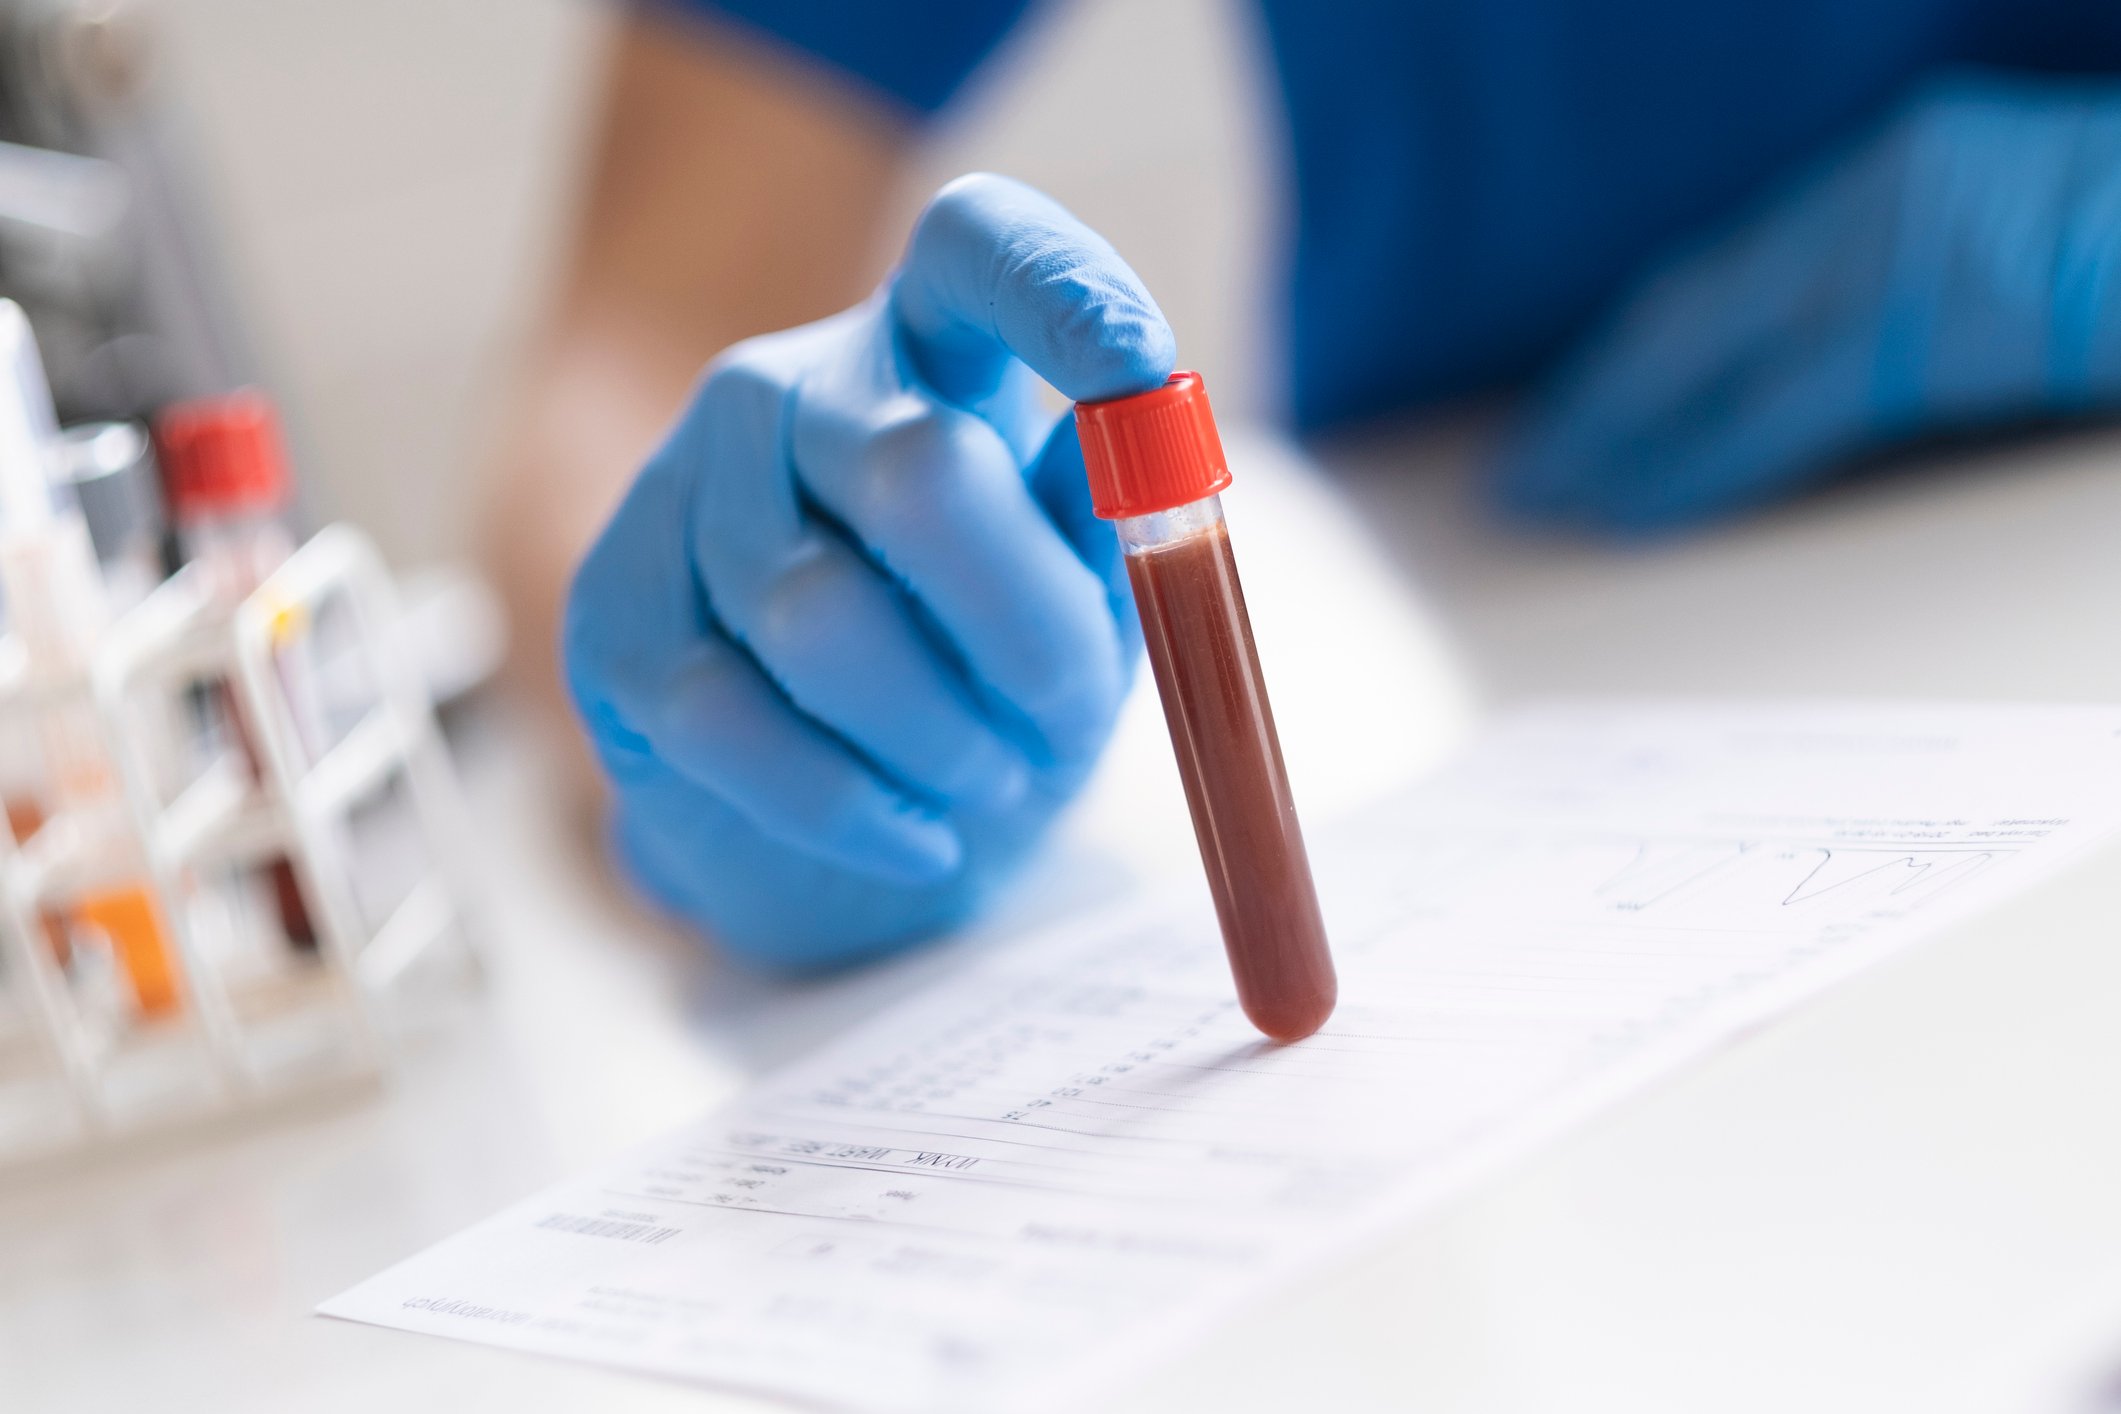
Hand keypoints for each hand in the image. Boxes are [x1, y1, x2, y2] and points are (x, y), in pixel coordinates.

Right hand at [564, 174, 1173, 965]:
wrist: (853, 829)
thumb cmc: (991, 682)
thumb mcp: (1087, 607)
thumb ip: (1107, 530)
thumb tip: (1137, 453)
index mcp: (929, 351)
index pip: (976, 251)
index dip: (1059, 290)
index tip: (1142, 365)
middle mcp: (792, 390)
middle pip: (915, 469)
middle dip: (1021, 631)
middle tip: (1060, 723)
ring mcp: (682, 492)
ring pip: (818, 619)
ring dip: (937, 736)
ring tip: (982, 775)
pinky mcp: (613, 619)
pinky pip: (727, 720)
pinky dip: (846, 804)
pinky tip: (911, 831)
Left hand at [1494, 72, 2120, 531]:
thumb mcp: (2019, 260)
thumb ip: (1926, 298)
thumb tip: (1852, 372)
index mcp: (1903, 169)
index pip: (1733, 270)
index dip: (1645, 345)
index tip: (1583, 402)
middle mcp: (1878, 190)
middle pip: (1693, 303)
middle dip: (1601, 390)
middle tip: (1528, 463)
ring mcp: (1895, 247)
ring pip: (1705, 353)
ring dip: (1615, 431)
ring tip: (1546, 492)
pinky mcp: (1918, 322)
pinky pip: (1772, 410)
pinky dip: (1691, 463)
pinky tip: (1630, 505)